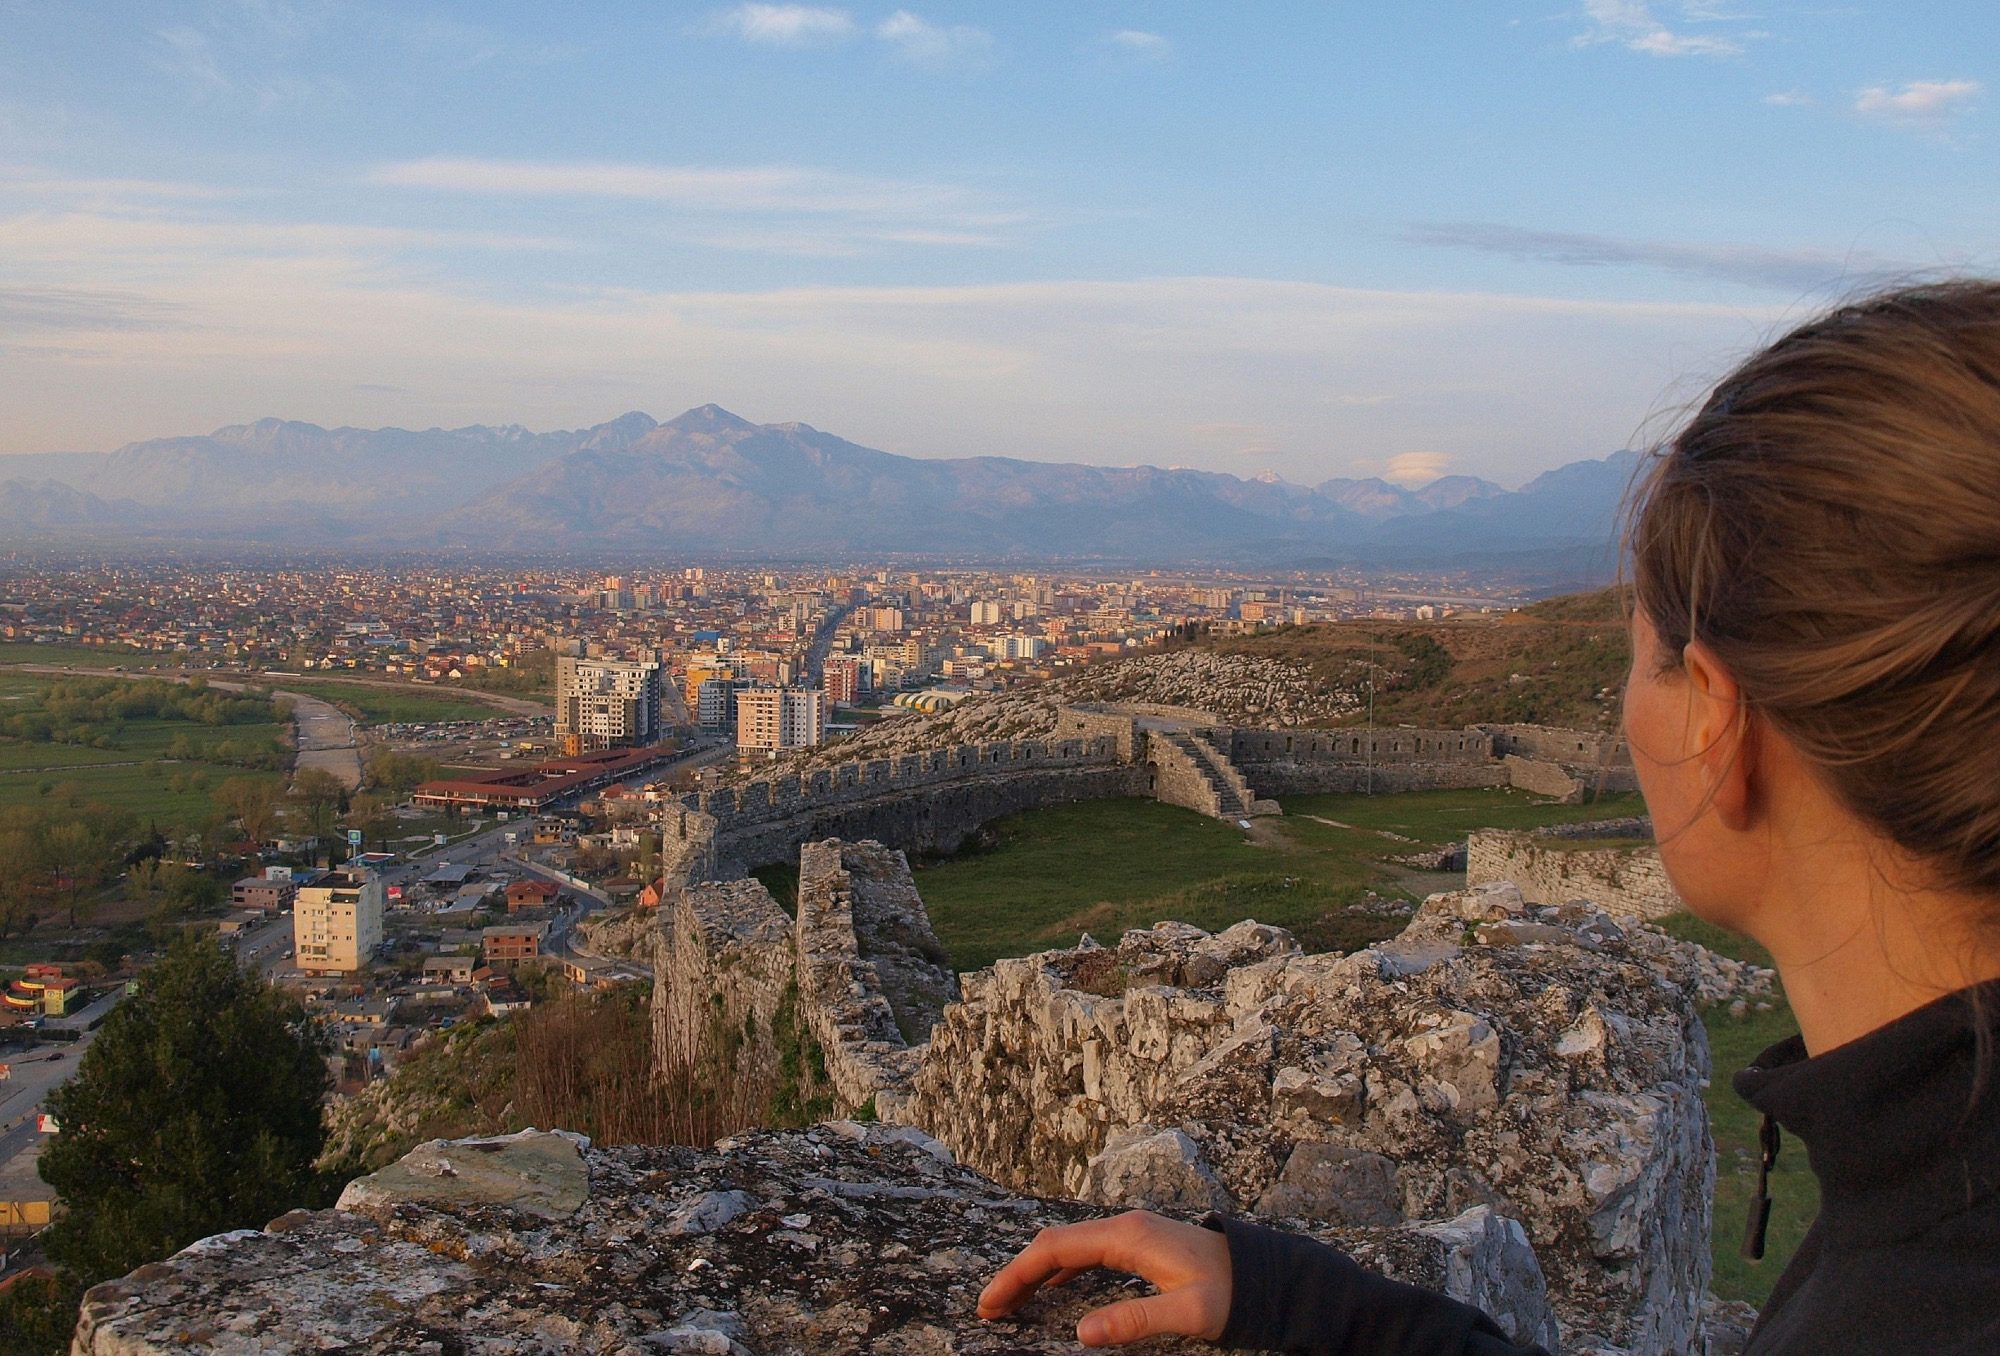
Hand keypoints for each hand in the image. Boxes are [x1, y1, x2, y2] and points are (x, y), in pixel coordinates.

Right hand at [977, 1210, 1233, 1346]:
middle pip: (1054, 1244)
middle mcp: (1124, 1227)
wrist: (1265, 1273)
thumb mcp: (1187, 1313)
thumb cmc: (1231, 1292)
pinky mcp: (1139, 1244)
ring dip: (1036, 1273)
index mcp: (1128, 1236)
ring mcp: (1131, 1233)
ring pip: (1068, 1247)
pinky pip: (1087, 1253)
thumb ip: (1134, 1320)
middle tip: (989, 1309)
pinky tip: (1053, 1289)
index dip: (1018, 1275)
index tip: (990, 1303)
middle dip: (1018, 1274)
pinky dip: (1061, 1271)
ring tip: (1011, 1303)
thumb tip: (1081, 1332)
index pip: (1055, 1249)